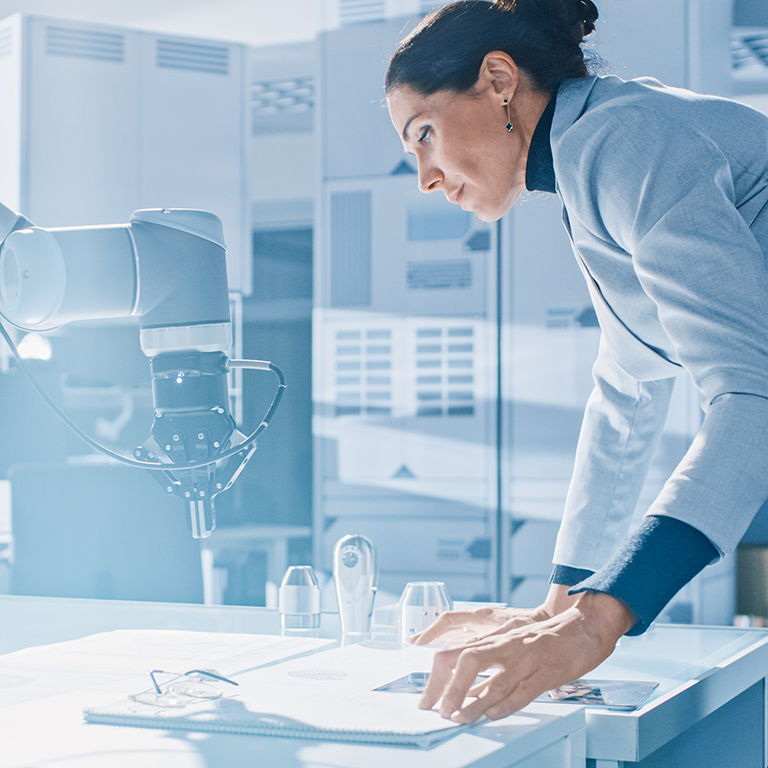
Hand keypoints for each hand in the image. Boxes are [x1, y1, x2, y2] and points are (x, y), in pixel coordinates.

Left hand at [418, 591, 636, 722]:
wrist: (582, 628)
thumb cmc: (543, 640)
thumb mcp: (510, 646)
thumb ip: (487, 666)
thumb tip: (460, 693)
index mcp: (495, 641)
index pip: (455, 653)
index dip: (437, 676)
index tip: (427, 700)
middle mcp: (506, 647)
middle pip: (468, 661)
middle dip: (450, 687)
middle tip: (439, 711)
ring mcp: (526, 659)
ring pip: (496, 681)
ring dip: (474, 702)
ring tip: (458, 718)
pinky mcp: (546, 672)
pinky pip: (524, 690)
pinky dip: (507, 703)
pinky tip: (493, 714)